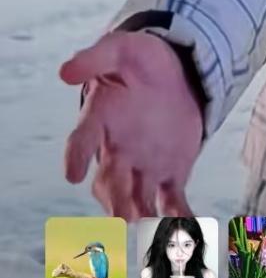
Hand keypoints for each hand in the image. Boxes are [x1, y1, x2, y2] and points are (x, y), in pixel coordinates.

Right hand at [60, 30, 202, 221]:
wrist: (173, 73)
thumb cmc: (138, 61)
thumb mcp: (120, 49)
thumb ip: (95, 58)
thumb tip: (65, 71)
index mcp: (100, 119)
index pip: (82, 138)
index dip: (76, 156)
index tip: (72, 173)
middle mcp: (116, 150)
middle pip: (110, 179)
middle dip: (114, 198)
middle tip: (121, 216)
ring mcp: (143, 165)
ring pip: (137, 196)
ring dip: (143, 213)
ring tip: (153, 228)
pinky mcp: (170, 172)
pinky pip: (171, 199)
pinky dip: (179, 216)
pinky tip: (188, 228)